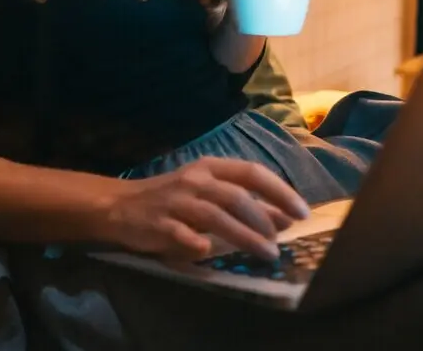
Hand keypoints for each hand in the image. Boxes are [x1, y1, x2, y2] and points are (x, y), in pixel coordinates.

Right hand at [100, 157, 309, 260]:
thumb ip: (244, 204)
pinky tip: (209, 253)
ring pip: (216, 217)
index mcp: (210, 167)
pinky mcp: (159, 224)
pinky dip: (198, 245)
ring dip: (245, 237)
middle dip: (264, 220)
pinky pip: (183, 236)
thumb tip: (284, 218)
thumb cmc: (173, 199)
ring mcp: (176, 202)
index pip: (252, 172)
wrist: (120, 205)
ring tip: (266, 254)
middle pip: (236, 197)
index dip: (279, 191)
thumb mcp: (209, 193)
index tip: (302, 212)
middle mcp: (195, 180)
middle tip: (280, 242)